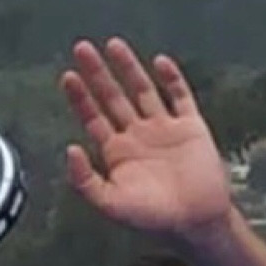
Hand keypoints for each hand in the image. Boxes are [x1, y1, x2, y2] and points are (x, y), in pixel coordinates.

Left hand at [61, 40, 235, 245]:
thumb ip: (85, 180)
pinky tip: (160, 62)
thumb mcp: (111, 204)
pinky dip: (172, 79)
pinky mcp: (190, 127)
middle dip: (97, 73)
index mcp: (118, 153)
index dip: (80, 97)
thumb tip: (70, 149)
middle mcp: (138, 136)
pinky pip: (180, 97)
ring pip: (143, 90)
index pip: (93, 117)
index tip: (68, 76)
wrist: (197, 221)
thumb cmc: (155, 217)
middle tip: (82, 49)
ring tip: (114, 45)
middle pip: (113, 97)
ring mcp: (164, 129)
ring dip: (129, 68)